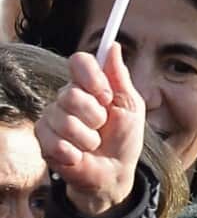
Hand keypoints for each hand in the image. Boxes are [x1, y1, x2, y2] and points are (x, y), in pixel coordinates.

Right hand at [35, 45, 145, 217]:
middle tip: (103, 126)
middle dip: (95, 116)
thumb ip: (120, 77)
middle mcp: (66, 97)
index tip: (106, 94)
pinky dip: (74, 153)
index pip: (79, 61)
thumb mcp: (131, 107)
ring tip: (93, 143)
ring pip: (65, 121)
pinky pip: (55, 142)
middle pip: (71, 94)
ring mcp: (52, 117)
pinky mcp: (43, 139)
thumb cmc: (124, 138)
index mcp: (89, 85)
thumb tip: (114, 46)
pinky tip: (79, 156)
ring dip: (88, 138)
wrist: (114, 171)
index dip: (91, 76)